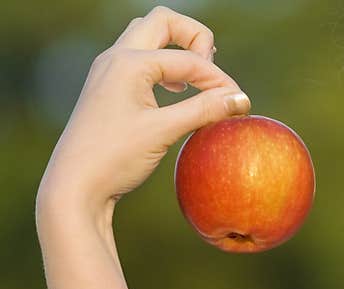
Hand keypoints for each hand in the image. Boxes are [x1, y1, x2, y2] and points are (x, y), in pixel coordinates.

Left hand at [36, 5, 250, 222]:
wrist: (75, 185)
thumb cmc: (115, 158)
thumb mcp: (163, 132)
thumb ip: (204, 110)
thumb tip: (241, 99)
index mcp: (129, 62)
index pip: (188, 58)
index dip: (219, 79)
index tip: (239, 105)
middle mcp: (116, 57)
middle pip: (164, 22)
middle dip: (196, 39)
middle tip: (212, 74)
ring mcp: (110, 70)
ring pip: (150, 37)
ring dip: (179, 51)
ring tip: (198, 82)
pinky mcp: (109, 86)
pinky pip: (142, 59)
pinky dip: (165, 67)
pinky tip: (175, 92)